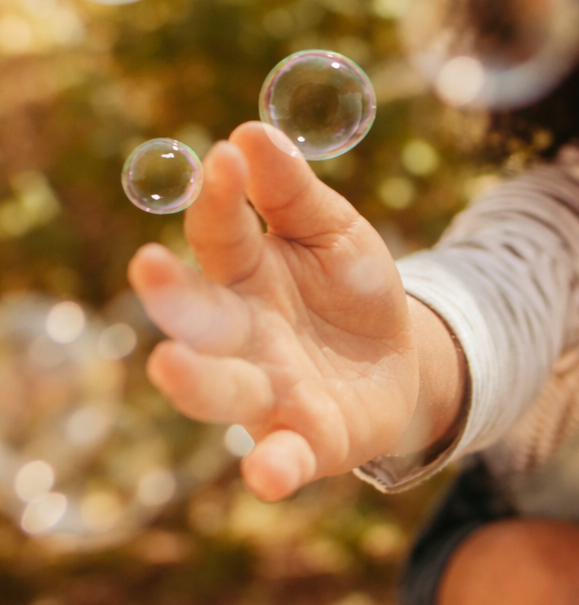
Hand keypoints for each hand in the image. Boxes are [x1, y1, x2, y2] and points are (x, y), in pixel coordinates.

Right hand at [127, 121, 419, 501]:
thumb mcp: (336, 231)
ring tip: (169, 363)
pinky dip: (270, 468)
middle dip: (174, 296)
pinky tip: (266, 474)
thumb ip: (295, 192)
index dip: (217, 198)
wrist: (403, 361)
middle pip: (200, 316)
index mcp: (246, 273)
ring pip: (221, 390)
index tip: (224, 158)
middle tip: (149, 267)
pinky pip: (280, 458)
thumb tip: (253, 130)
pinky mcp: (303, 441)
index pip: (220, 233)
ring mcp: (268, 390)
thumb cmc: (349, 289)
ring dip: (194, 381)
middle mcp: (243, 335)